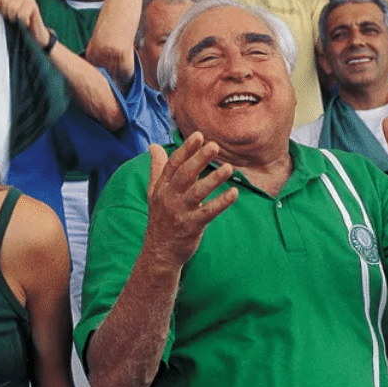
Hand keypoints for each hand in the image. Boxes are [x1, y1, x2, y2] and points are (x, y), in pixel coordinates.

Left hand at [0, 0, 48, 47]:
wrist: (31, 38)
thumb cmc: (11, 29)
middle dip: (4, 11)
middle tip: (7, 18)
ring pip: (12, 5)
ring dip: (13, 17)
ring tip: (15, 21)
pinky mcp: (32, 3)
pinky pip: (22, 12)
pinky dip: (22, 20)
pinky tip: (24, 22)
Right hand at [144, 133, 237, 268]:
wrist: (159, 251)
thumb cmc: (161, 218)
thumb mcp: (154, 192)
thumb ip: (157, 168)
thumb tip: (153, 146)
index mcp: (162, 187)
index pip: (173, 165)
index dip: (186, 150)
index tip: (198, 136)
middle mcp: (169, 198)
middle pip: (184, 175)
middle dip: (198, 159)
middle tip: (214, 145)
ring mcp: (180, 212)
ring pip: (196, 193)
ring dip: (213, 180)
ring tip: (229, 168)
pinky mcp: (191, 226)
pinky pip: (208, 213)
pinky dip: (221, 203)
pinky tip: (234, 193)